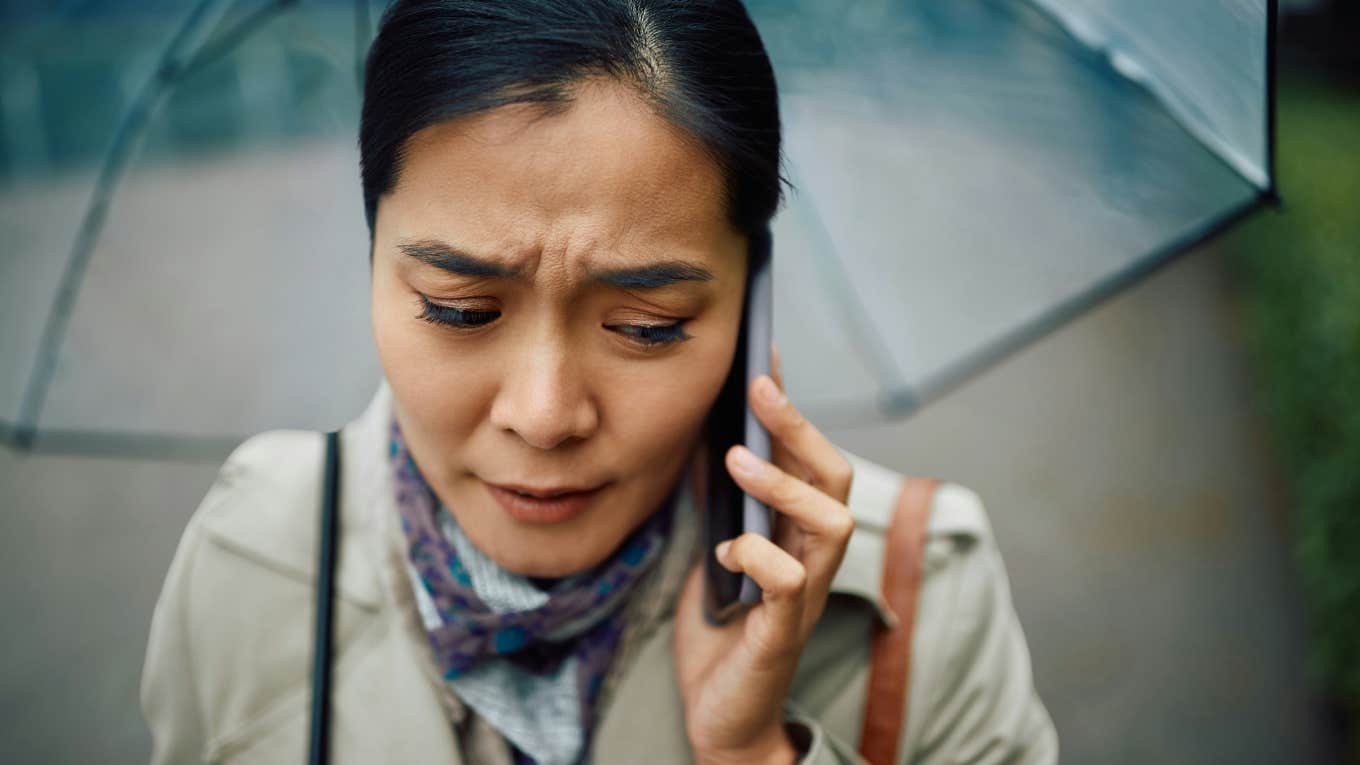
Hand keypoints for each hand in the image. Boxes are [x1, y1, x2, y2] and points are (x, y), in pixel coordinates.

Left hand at [674, 342, 856, 764]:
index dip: (792, 405)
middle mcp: (813, 557)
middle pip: (836, 476)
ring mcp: (805, 595)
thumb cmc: (722, 634)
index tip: (767, 352)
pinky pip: (790, 583)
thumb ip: (718, 504)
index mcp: (796, 534)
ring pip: (831, 521)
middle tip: (761, 388)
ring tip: (736, 460)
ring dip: (784, 484)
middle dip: (802, 425)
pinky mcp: (784, 631)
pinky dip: (758, 557)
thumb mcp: (714, 550)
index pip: (807, 457)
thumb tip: (701, 438)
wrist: (721, 716)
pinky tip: (726, 555)